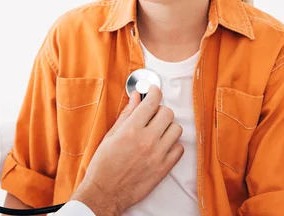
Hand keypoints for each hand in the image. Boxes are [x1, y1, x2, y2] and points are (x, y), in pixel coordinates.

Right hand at [71, 86, 183, 215]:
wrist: (105, 192)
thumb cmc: (103, 164)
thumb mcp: (110, 135)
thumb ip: (127, 114)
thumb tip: (136, 97)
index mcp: (131, 129)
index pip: (152, 102)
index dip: (154, 92)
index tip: (154, 91)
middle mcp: (147, 140)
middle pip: (167, 113)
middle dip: (160, 110)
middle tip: (152, 115)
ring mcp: (158, 155)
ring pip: (176, 129)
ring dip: (168, 127)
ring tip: (157, 131)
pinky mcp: (164, 168)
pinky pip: (179, 149)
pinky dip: (173, 145)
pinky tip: (162, 146)